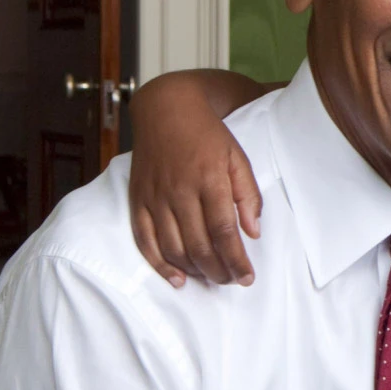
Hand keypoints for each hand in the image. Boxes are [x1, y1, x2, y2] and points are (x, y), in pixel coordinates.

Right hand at [127, 77, 262, 286]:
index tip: (247, 278)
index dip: (236, 260)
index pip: (224, 231)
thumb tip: (253, 232)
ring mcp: (155, 197)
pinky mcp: (137, 199)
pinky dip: (159, 263)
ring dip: (193, 270)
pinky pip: (144, 239)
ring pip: (172, 247)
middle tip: (231, 279)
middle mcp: (179, 192)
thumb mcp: (238, 157)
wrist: (166, 109)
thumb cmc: (208, 135)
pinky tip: (176, 278)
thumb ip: (248, 195)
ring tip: (211, 277)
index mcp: (209, 180)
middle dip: (218, 271)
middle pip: (199, 245)